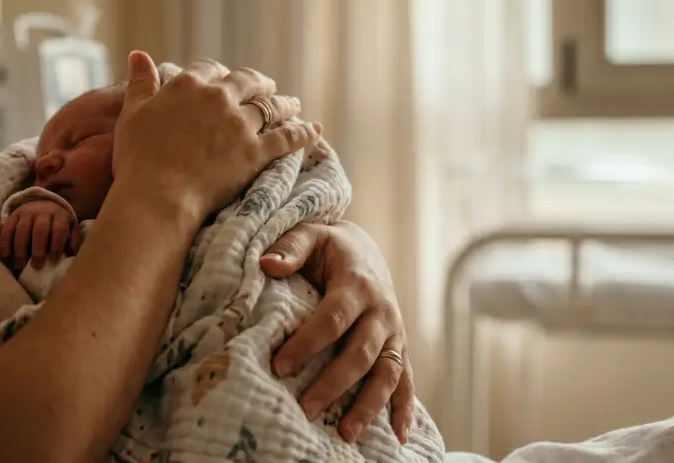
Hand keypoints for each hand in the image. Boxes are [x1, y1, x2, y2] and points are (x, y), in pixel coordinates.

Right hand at [0, 200, 75, 270]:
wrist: (44, 204)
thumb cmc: (58, 223)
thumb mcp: (69, 228)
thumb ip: (72, 240)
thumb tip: (71, 253)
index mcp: (59, 215)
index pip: (59, 229)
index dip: (57, 244)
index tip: (54, 259)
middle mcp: (43, 212)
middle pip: (40, 229)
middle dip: (38, 248)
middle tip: (36, 265)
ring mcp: (27, 212)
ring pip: (22, 229)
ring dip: (21, 248)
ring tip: (20, 265)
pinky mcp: (14, 215)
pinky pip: (8, 228)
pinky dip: (5, 241)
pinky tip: (6, 254)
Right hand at [113, 52, 318, 216]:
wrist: (158, 196)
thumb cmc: (138, 159)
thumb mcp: (132, 115)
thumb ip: (140, 83)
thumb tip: (139, 55)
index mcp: (188, 85)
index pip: (209, 69)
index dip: (218, 74)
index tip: (223, 79)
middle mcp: (218, 98)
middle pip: (246, 81)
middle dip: (258, 82)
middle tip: (266, 86)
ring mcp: (240, 124)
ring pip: (270, 106)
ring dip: (284, 103)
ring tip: (293, 104)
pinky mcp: (256, 151)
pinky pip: (288, 137)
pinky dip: (304, 132)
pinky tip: (316, 129)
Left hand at [260, 222, 413, 444]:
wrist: (364, 250)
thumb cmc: (327, 248)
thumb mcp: (310, 236)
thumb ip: (289, 248)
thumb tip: (267, 265)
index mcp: (357, 283)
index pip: (332, 318)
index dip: (308, 343)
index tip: (279, 367)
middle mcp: (381, 310)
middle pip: (360, 352)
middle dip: (334, 383)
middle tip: (305, 408)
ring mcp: (394, 332)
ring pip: (387, 373)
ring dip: (368, 405)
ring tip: (345, 433)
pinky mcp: (399, 347)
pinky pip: (406, 380)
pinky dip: (405, 408)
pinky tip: (397, 436)